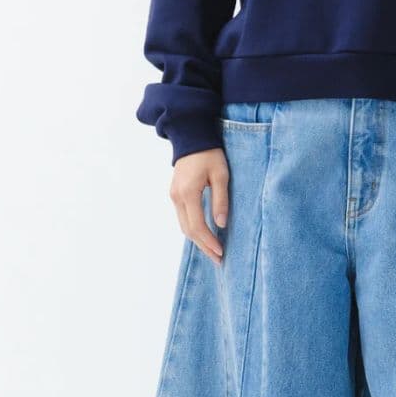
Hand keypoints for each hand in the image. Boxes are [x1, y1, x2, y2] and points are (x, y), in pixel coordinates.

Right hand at [170, 148, 229, 265]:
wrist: (192, 138)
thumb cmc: (210, 154)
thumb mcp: (220, 175)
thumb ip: (220, 200)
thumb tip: (222, 224)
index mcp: (188, 193)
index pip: (197, 226)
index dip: (209, 242)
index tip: (221, 252)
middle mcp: (177, 197)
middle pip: (188, 230)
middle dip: (204, 246)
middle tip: (218, 259)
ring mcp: (174, 196)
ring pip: (184, 226)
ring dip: (198, 240)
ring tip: (213, 251)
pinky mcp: (175, 194)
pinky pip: (183, 218)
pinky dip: (194, 229)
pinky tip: (204, 235)